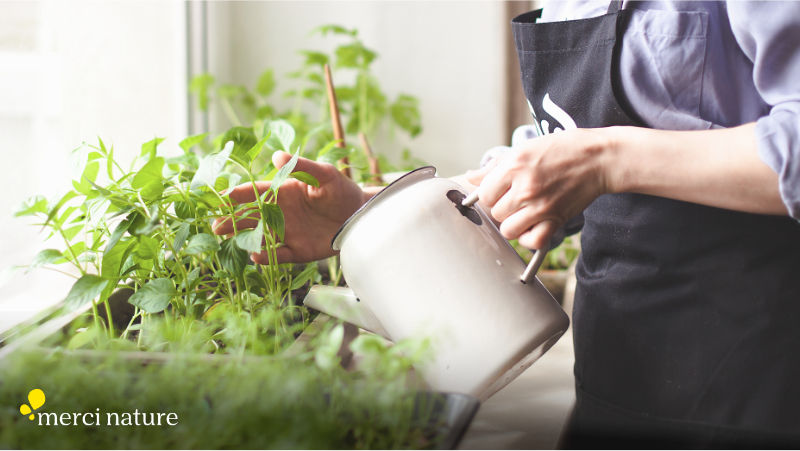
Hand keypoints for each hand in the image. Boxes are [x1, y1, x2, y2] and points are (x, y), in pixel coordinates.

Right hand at [213, 151, 367, 262]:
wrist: (361, 216)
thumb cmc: (342, 190)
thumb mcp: (325, 175)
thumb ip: (302, 166)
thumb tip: (277, 156)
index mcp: (284, 192)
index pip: (257, 193)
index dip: (240, 195)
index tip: (223, 197)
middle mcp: (282, 213)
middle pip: (251, 216)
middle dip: (232, 220)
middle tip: (214, 225)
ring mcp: (289, 232)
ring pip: (259, 236)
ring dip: (242, 238)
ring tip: (224, 240)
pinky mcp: (299, 251)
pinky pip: (279, 255)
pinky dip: (267, 257)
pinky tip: (256, 256)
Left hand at [466, 128, 611, 249]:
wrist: (598, 158)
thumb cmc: (563, 150)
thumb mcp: (524, 148)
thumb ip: (495, 166)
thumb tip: (471, 177)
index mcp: (514, 166)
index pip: (483, 194)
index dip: (490, 194)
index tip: (500, 191)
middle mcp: (525, 187)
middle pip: (495, 212)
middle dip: (502, 207)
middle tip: (516, 198)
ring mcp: (540, 205)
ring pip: (508, 230)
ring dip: (513, 224)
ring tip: (523, 213)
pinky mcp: (556, 219)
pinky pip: (532, 241)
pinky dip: (529, 238)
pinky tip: (533, 226)